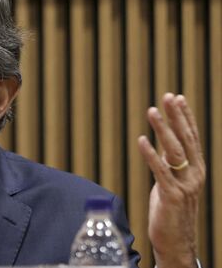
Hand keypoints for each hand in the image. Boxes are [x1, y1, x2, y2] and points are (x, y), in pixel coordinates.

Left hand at [138, 93, 204, 267]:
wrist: (176, 242)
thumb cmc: (171, 211)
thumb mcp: (171, 182)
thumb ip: (169, 164)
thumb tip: (161, 144)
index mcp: (196, 170)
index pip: (192, 138)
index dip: (185, 117)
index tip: (177, 98)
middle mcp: (194, 175)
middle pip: (185, 140)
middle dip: (176, 116)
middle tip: (167, 96)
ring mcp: (185, 185)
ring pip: (174, 152)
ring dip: (163, 130)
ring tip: (152, 111)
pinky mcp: (172, 196)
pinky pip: (160, 171)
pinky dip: (150, 155)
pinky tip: (141, 140)